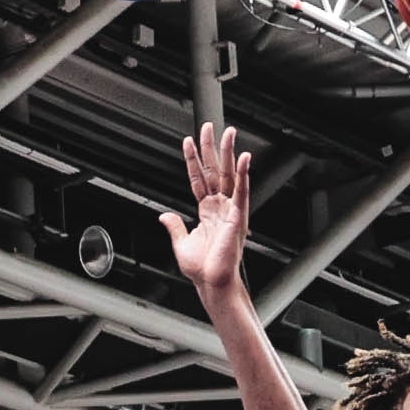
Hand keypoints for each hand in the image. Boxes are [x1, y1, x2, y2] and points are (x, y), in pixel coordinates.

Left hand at [162, 126, 256, 303]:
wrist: (212, 283)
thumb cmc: (202, 270)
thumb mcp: (181, 244)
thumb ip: (174, 226)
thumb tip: (164, 215)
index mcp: (207, 212)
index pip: (199, 179)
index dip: (193, 160)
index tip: (188, 142)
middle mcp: (220, 208)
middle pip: (215, 170)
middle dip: (211, 148)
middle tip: (209, 127)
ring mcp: (230, 210)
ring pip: (230, 175)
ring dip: (229, 153)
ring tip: (229, 132)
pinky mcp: (238, 217)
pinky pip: (242, 191)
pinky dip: (244, 174)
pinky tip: (245, 158)